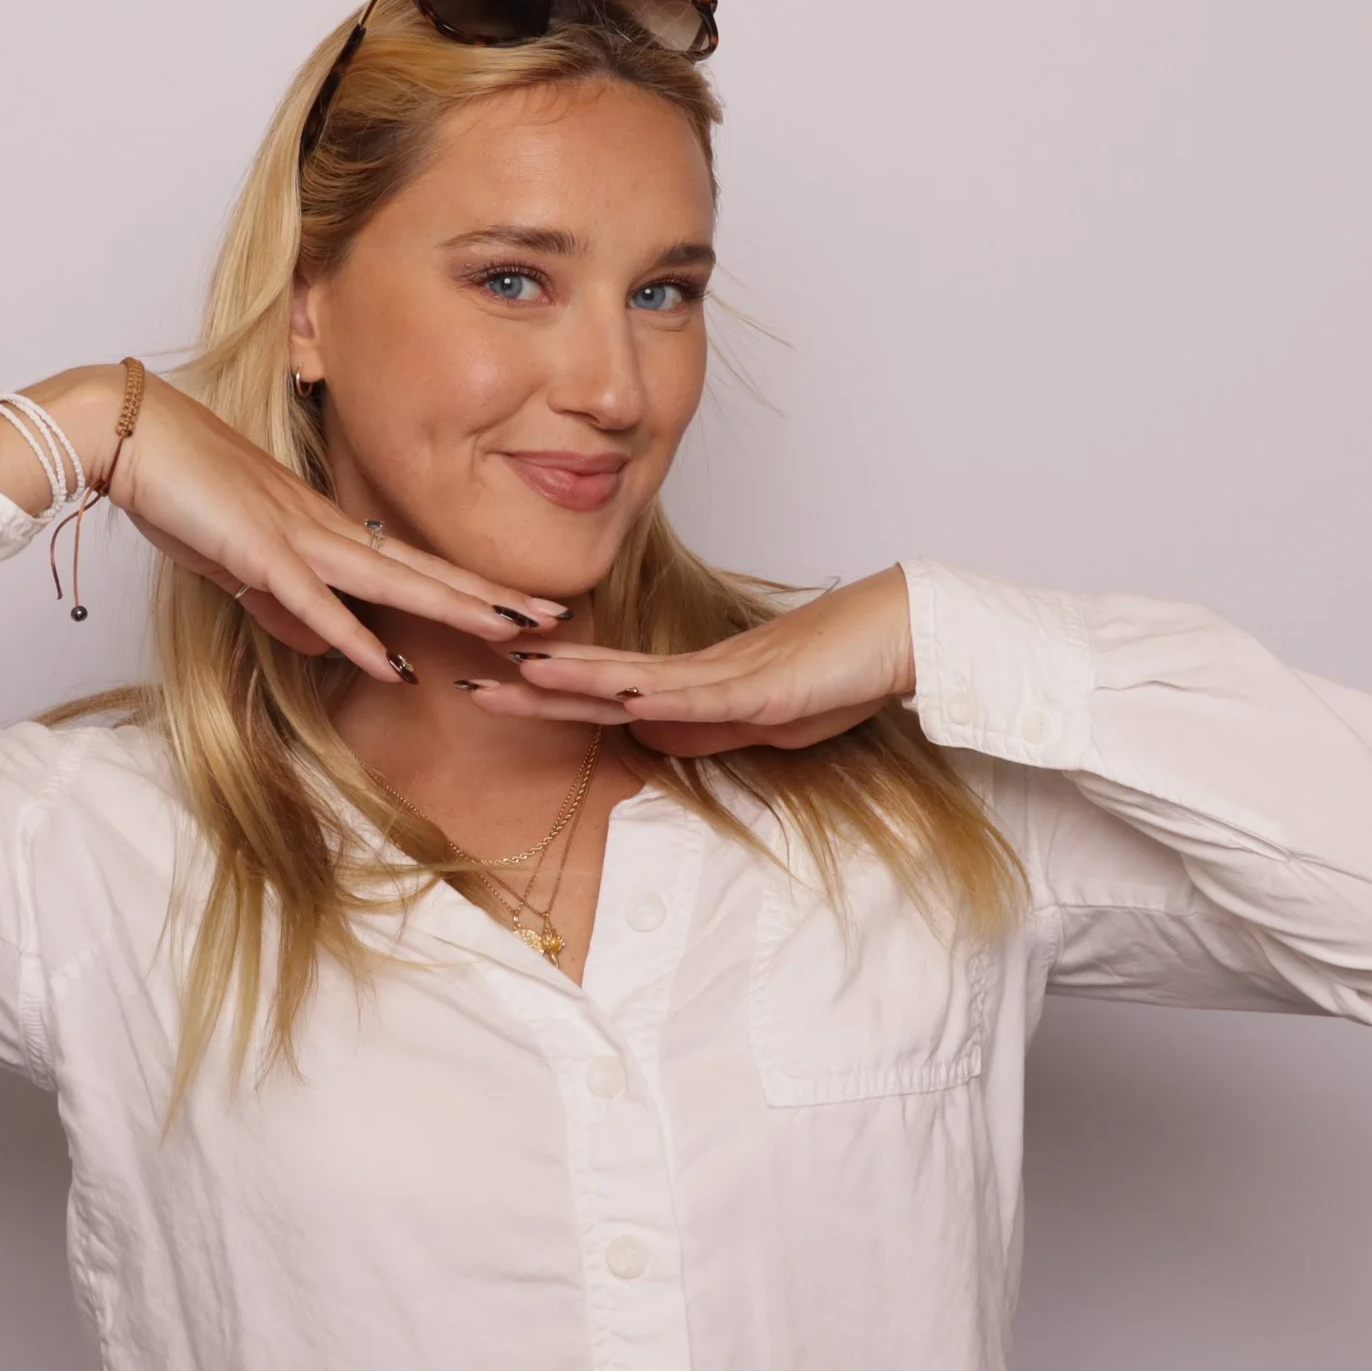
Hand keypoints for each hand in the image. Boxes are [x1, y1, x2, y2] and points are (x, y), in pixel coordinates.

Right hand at [89, 369, 567, 683]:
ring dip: (454, 609)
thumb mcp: (233, 562)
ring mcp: (294, 536)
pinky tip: (393, 665)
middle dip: (491, 596)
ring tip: (512, 632)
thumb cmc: (173, 486)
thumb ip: (278, 605)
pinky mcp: (256, 550)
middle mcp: (323, 528)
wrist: (124, 434)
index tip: (518, 607)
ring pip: (392, 581)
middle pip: (424, 570)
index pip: (410, 565)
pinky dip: (355, 635)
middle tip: (555, 618)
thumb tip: (323, 646)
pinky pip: (315, 601)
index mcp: (321, 527)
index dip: (467, 587)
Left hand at [467, 566, 917, 756]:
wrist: (900, 637)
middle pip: (602, 678)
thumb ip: (704, 728)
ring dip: (578, 677)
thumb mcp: (760, 720)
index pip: (606, 691)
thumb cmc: (839, 673)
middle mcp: (697, 672)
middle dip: (536, 684)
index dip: (550, 692)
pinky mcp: (762, 686)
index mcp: (694, 683)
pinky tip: (619, 695)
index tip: (496, 688)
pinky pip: (701, 694)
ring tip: (520, 673)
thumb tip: (645, 733)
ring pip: (637, 677)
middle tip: (471, 683)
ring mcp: (727, 675)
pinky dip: (657, 695)